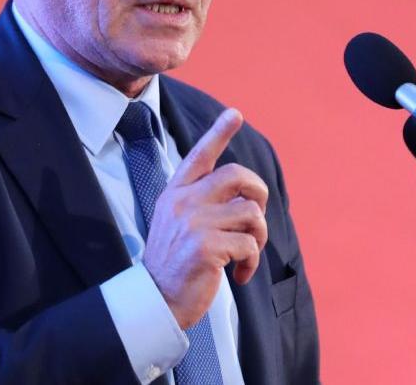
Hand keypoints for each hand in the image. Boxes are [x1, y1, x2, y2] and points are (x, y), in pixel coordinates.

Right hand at [142, 108, 268, 328]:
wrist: (155, 301)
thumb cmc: (173, 264)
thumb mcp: (177, 224)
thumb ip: (200, 204)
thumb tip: (242, 197)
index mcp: (175, 194)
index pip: (199, 155)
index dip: (219, 133)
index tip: (236, 114)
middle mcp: (184, 202)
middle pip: (237, 175)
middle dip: (260, 192)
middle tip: (257, 215)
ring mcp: (194, 223)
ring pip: (251, 212)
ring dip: (259, 237)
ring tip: (246, 254)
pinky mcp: (206, 247)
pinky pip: (249, 244)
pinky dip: (251, 262)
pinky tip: (239, 275)